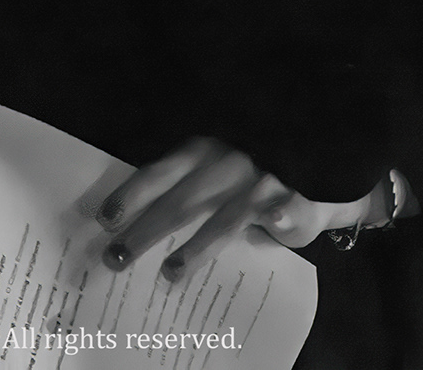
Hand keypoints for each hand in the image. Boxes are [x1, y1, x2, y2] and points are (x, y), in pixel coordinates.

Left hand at [96, 137, 396, 282]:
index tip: (104, 218)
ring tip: (171, 272)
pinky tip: (273, 218)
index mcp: (206, 150)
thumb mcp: (219, 162)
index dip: (132, 193)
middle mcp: (230, 162)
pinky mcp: (296, 197)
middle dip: (146, 233)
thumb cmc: (257, 164)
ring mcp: (263, 180)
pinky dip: (281, 212)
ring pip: (225, 217)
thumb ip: (188, 184)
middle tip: (115, 259)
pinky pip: (287, 206)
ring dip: (197, 246)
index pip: (161, 172)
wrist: (319, 152)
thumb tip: (137, 217)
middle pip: (181, 202)